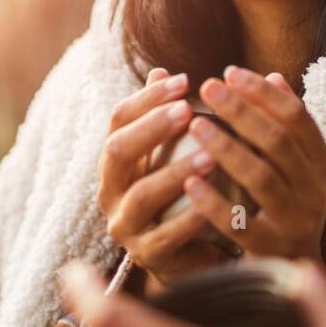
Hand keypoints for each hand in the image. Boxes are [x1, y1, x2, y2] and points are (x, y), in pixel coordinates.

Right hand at [97, 68, 232, 288]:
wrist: (190, 253)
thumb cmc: (183, 191)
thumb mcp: (173, 151)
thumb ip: (167, 116)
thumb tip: (162, 70)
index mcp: (115, 160)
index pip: (118, 119)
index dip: (147, 98)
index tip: (183, 80)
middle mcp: (110, 191)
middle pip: (117, 151)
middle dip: (152, 128)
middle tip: (189, 109)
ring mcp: (124, 225)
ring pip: (142, 195)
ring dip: (176, 171)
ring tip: (211, 156)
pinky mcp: (146, 256)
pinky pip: (166, 235)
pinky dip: (190, 217)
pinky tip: (215, 201)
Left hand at [185, 68, 325, 263]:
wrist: (295, 271)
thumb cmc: (285, 206)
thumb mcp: (295, 167)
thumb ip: (285, 126)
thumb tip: (274, 75)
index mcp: (320, 163)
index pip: (296, 117)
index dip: (263, 92)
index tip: (229, 72)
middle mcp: (315, 190)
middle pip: (278, 141)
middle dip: (241, 111)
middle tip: (206, 87)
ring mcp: (296, 221)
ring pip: (261, 178)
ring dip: (227, 148)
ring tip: (195, 126)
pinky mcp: (272, 249)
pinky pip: (242, 224)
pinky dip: (215, 202)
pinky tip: (190, 181)